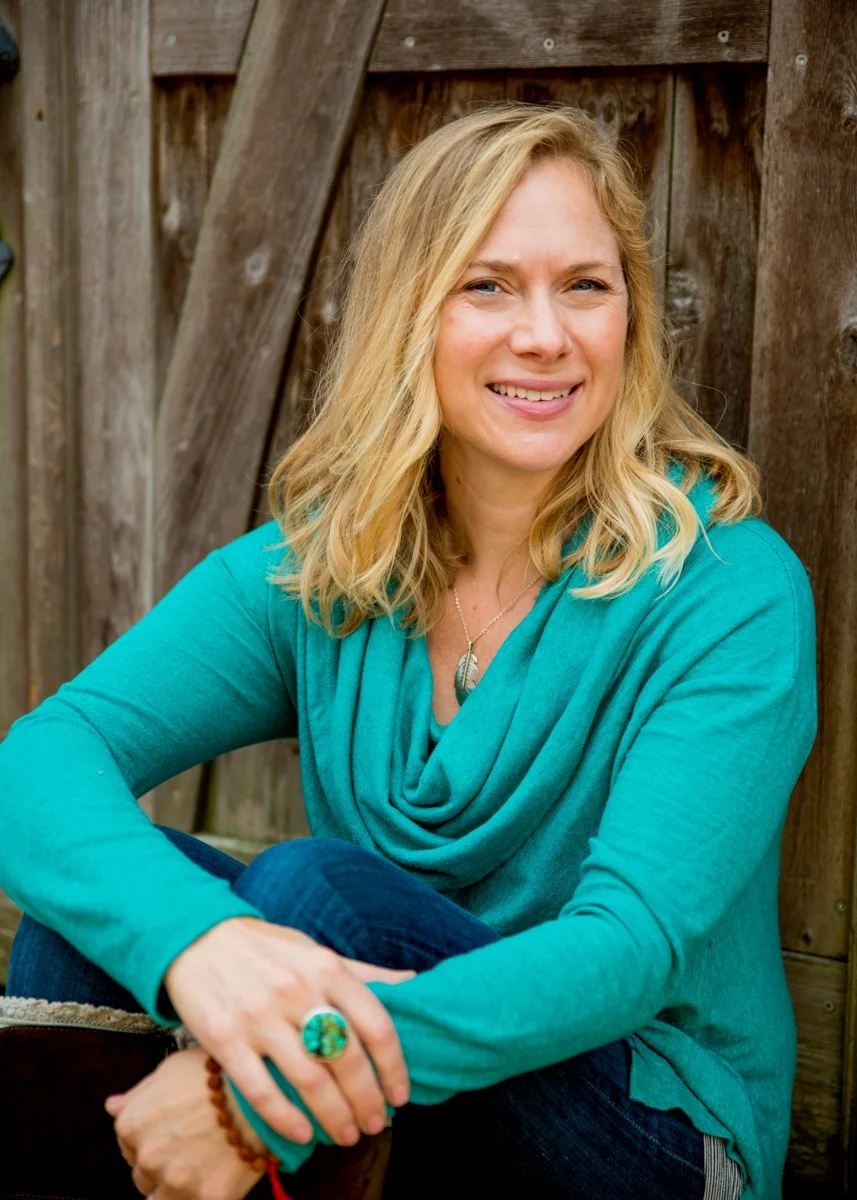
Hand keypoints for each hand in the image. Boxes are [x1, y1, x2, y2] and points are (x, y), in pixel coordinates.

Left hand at [106, 1046, 262, 1199]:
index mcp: (133, 1124)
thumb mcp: (173, 1068)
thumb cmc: (219, 1073)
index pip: (128, 1146)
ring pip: (162, 1198)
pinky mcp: (205, 1199)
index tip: (173, 1133)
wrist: (264, 1088)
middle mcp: (147, 1155)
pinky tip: (218, 1176)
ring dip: (178, 1186)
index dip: (151, 1139)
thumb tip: (112, 1106)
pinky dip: (202, 1195)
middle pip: (144, 1175)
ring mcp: (175, 1180)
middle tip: (193, 1148)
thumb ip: (140, 1093)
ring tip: (206, 1164)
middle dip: (163, 1165)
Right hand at [164, 918, 415, 1148]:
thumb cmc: (267, 950)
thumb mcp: (317, 952)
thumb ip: (364, 973)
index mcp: (326, 968)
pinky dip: (286, 1118)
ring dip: (334, 1116)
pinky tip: (302, 1134)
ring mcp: (260, 1016)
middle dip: (367, 1100)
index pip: (375, 1025)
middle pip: (346, 1059)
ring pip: (309, 1080)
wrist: (197, 938)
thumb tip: (414, 983)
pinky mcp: (225, 1039)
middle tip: (375, 1124)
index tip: (400, 1095)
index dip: (393, 1067)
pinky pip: (261, 1090)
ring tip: (346, 1134)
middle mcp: (297, 991)